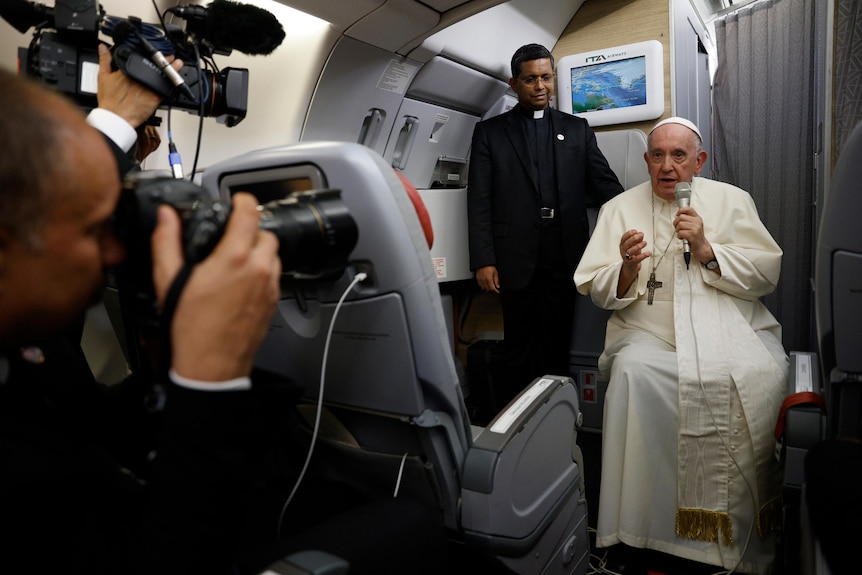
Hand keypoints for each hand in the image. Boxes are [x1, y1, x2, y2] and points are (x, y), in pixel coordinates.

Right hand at [96, 43, 182, 127]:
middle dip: (164, 60)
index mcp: (128, 70)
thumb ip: (105, 60)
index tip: (157, 50)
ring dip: (172, 69)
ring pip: (163, 76)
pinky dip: (172, 84)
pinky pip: (166, 89)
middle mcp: (140, 78)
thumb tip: (103, 48)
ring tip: (177, 63)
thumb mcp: (103, 76)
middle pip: (155, 65)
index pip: (142, 57)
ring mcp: (149, 88)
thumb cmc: (110, 101)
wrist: (116, 118)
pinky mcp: (155, 98)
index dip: (152, 53)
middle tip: (169, 56)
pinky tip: (177, 79)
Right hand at [150, 193, 281, 381]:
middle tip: (231, 235)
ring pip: (274, 254)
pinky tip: (242, 281)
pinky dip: (263, 270)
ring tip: (235, 259)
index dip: (243, 200)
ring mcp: (270, 286)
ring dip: (259, 250)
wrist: (212, 364)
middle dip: (250, 229)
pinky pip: (275, 275)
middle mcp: (259, 269)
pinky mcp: (274, 302)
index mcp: (235, 258)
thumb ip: (167, 242)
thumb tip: (166, 217)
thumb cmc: (192, 328)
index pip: (250, 212)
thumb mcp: (169, 280)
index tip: (236, 201)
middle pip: (266, 232)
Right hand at [475, 265, 499, 292]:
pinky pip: (480, 285)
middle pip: (488, 289)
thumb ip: (496, 280)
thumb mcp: (495, 273)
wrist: (483, 263)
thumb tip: (498, 286)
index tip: (498, 291)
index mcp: (489, 279)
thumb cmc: (489, 266)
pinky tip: (485, 283)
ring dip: (487, 288)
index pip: (492, 288)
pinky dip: (483, 286)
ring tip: (489, 285)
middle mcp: (484, 280)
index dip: (496, 291)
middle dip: (492, 289)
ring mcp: (480, 280)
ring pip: (484, 288)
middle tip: (494, 287)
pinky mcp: (477, 279)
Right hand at [619, 229, 649, 266]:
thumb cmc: (632, 253)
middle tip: (641, 235)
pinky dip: (643, 255)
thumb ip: (638, 239)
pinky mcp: (632, 262)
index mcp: (623, 244)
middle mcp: (623, 250)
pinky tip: (649, 253)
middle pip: (626, 243)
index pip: (624, 237)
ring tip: (645, 242)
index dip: (629, 233)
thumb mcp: (634, 244)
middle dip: (634, 238)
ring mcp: (627, 256)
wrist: (630, 264)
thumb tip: (641, 234)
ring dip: (638, 246)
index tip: (635, 231)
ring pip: (630, 251)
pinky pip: (637, 259)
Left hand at [673, 206, 710, 261]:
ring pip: (680, 224)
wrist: (701, 247)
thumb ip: (688, 219)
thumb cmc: (696, 237)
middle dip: (676, 223)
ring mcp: (695, 228)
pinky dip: (679, 235)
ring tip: (681, 233)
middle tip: (678, 228)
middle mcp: (697, 222)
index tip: (677, 214)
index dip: (681, 210)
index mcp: (697, 218)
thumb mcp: (694, 225)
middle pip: (681, 217)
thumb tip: (678, 215)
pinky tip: (682, 237)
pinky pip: (680, 232)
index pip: (689, 209)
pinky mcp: (692, 235)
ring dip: (677, 230)